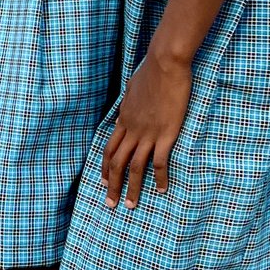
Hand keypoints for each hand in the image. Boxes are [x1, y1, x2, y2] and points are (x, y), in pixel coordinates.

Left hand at [102, 44, 192, 206]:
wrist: (165, 63)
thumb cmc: (151, 70)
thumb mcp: (133, 87)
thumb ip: (130, 101)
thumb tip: (128, 105)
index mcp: (124, 119)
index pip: (109, 148)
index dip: (105, 167)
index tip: (103, 181)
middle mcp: (132, 129)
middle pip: (117, 163)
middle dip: (112, 185)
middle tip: (110, 204)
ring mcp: (148, 133)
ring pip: (135, 167)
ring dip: (132, 189)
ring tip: (131, 205)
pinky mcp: (166, 134)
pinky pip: (159, 162)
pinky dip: (159, 178)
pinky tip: (161, 190)